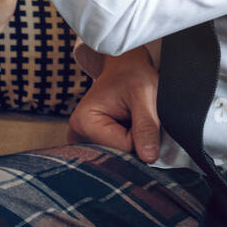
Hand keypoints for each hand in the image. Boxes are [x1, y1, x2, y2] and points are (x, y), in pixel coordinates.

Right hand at [66, 47, 161, 162]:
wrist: (125, 67)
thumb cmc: (133, 76)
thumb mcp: (145, 95)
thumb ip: (146, 127)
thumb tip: (149, 158)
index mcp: (84, 122)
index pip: (125, 148)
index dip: (140, 134)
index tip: (138, 112)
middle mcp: (77, 134)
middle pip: (119, 155)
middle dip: (135, 139)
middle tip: (135, 114)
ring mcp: (82, 140)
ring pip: (119, 156)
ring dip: (131, 141)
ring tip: (129, 117)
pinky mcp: (90, 143)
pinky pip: (115, 153)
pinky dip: (126, 142)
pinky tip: (124, 124)